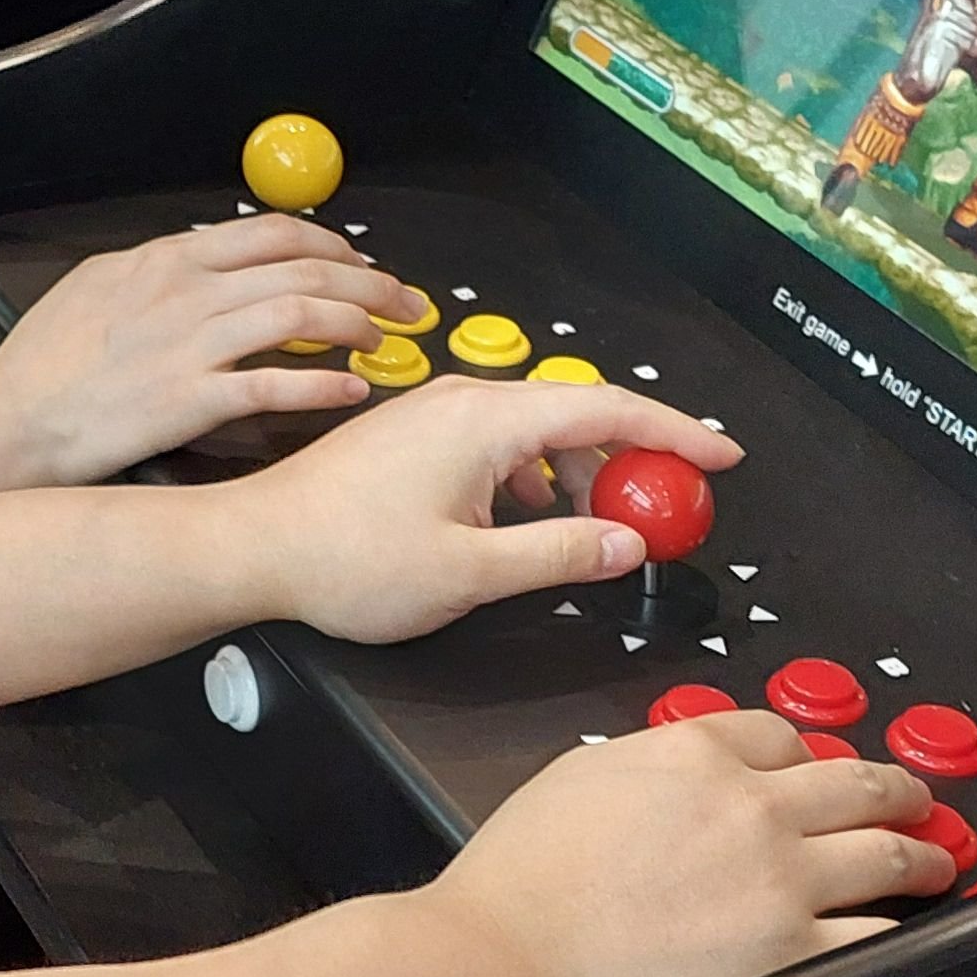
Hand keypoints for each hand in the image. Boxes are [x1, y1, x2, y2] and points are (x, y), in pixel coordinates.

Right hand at [0, 219, 412, 486]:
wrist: (11, 421)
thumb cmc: (44, 364)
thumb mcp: (98, 287)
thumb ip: (158, 273)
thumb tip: (206, 264)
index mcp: (167, 261)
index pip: (274, 234)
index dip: (333, 245)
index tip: (360, 263)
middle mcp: (186, 293)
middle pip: (304, 269)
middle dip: (370, 282)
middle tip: (405, 301)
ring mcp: (191, 346)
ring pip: (302, 315)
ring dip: (358, 325)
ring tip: (385, 341)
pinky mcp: (192, 401)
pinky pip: (276, 384)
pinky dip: (323, 385)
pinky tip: (350, 391)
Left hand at [211, 378, 738, 646]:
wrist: (254, 547)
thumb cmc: (344, 559)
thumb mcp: (470, 573)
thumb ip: (559, 555)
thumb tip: (626, 545)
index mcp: (484, 421)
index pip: (608, 409)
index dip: (676, 432)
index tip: (723, 456)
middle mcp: (463, 402)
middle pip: (578, 416)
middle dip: (634, 462)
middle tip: (669, 510)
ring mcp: (436, 416)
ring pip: (539, 433)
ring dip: (582, 477)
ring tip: (602, 532)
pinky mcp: (415, 437)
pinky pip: (501, 445)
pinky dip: (538, 480)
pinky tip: (535, 525)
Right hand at [431, 712, 945, 976]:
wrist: (508, 961)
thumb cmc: (520, 883)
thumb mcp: (578, 778)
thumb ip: (648, 767)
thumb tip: (681, 778)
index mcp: (695, 754)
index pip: (780, 734)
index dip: (807, 752)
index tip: (816, 768)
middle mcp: (753, 809)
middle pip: (857, 785)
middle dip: (897, 791)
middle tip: (915, 800)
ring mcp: (783, 884)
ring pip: (889, 855)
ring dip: (923, 855)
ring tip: (935, 863)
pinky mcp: (793, 957)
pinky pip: (876, 938)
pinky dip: (900, 931)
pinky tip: (906, 933)